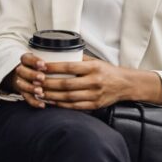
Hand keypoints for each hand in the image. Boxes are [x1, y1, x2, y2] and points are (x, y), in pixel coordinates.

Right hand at [1, 53, 47, 108]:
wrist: (25, 75)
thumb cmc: (39, 66)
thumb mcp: (42, 60)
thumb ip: (52, 61)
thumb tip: (69, 61)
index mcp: (26, 60)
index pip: (26, 58)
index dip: (34, 61)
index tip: (43, 64)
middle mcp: (21, 70)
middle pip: (22, 71)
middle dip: (32, 75)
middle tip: (42, 77)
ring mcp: (21, 82)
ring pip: (22, 85)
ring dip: (31, 88)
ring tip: (40, 91)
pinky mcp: (23, 93)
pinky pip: (27, 98)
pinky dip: (34, 102)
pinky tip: (42, 105)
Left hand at [41, 60, 161, 108]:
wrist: (126, 84)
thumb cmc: (106, 71)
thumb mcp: (95, 61)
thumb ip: (78, 59)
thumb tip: (57, 54)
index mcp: (93, 68)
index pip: (69, 67)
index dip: (53, 68)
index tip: (41, 66)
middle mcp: (94, 81)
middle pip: (66, 84)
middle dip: (48, 84)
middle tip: (35, 82)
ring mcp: (95, 95)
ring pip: (68, 97)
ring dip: (51, 95)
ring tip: (39, 93)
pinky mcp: (95, 105)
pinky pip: (74, 106)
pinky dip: (60, 105)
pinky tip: (50, 101)